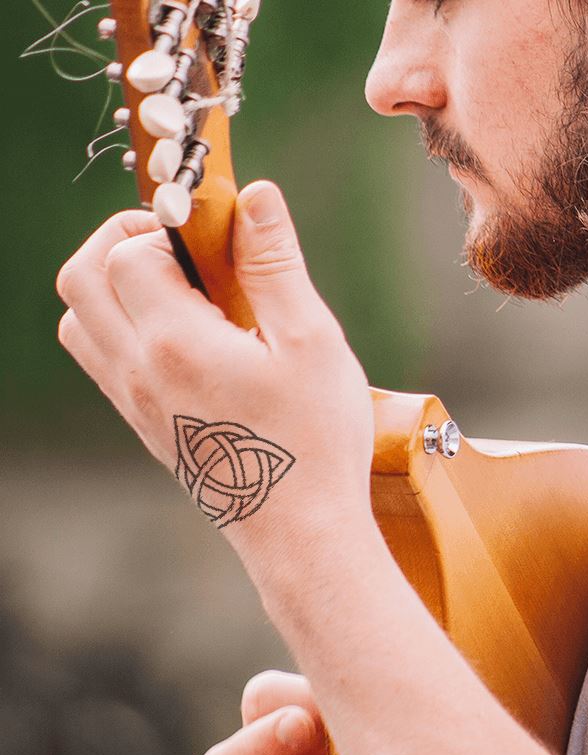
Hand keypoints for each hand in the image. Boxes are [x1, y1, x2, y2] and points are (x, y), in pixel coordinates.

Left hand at [55, 181, 374, 530]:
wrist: (301, 533)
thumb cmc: (315, 443)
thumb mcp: (311, 343)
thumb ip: (276, 264)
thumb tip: (255, 196)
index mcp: (176, 344)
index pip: (127, 253)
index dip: (166, 227)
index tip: (215, 232)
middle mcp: (139, 372)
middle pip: (81, 278)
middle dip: (122, 243)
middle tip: (185, 250)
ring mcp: (136, 403)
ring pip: (81, 321)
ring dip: (115, 287)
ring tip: (184, 293)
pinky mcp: (146, 426)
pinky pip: (103, 360)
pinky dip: (124, 327)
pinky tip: (188, 338)